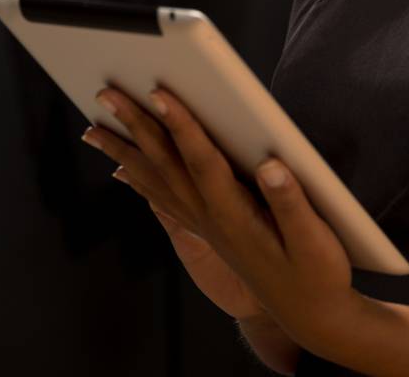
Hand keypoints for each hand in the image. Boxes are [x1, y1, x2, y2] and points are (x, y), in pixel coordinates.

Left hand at [80, 81, 358, 348]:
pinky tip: (122, 170)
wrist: (308, 315)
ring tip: (92, 129)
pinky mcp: (205, 230)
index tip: (159, 94)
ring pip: (154, 182)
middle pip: (164, 165)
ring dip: (123, 153)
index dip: (180, 126)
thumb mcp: (316, 243)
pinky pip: (161, 200)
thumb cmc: (316, 275)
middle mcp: (210, 219)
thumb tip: (271, 165)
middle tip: (105, 95)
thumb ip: (291, 204)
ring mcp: (203, 225)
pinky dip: (137, 180)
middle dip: (134, 127)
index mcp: (235, 216)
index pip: (201, 161)